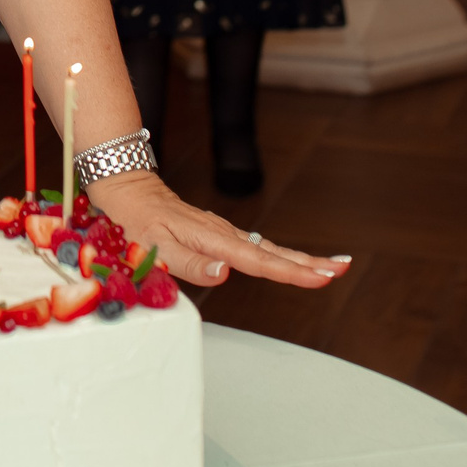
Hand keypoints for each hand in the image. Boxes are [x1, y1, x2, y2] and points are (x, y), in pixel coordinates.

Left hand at [91, 170, 348, 290]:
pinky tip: (290, 260)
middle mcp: (222, 233)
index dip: (291, 272)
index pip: (258, 261)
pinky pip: (255, 246)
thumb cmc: (133, 221)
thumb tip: (226, 273)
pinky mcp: (217, 233)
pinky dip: (278, 254)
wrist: (124, 188)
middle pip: (273, 252)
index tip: (320, 278)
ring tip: (331, 267)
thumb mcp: (154, 246)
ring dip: (300, 258)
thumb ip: (189, 263)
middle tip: (342, 270)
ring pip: (268, 248)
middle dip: (309, 262)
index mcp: (212, 239)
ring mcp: (221, 232)